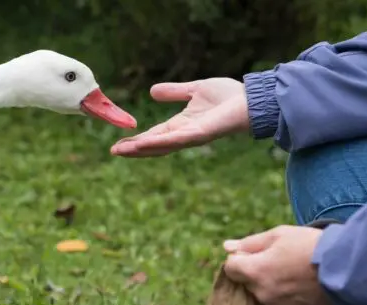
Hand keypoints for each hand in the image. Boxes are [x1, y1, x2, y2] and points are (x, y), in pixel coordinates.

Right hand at [110, 78, 249, 157]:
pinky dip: (157, 142)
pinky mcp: (199, 134)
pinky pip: (174, 139)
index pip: (154, 136)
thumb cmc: (230, 96)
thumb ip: (175, 92)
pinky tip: (142, 142)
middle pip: (154, 146)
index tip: (119, 145)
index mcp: (182, 125)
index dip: (137, 140)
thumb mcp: (195, 89)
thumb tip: (152, 92)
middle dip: (134, 150)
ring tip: (121, 151)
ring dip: (140, 149)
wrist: (252, 99)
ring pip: (161, 146)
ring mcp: (191, 137)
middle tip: (114, 152)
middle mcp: (184, 135)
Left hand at [222, 225, 332, 304]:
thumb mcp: (280, 235)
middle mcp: (262, 293)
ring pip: (263, 294)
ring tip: (296, 274)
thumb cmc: (311, 246)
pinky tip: (302, 287)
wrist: (347, 270)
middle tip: (282, 261)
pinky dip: (285, 298)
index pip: (230, 268)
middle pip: (247, 282)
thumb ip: (250, 243)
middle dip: (257, 272)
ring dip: (271, 286)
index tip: (256, 254)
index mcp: (256, 271)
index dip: (240, 259)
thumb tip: (227, 247)